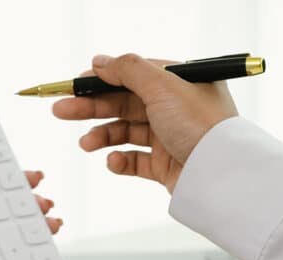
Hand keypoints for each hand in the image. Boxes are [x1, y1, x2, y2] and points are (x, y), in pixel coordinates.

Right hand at [52, 54, 237, 192]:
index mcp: (179, 83)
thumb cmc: (201, 125)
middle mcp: (175, 107)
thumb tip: (101, 61)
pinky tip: (113, 161)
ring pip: (126, 132)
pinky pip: (135, 160)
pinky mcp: (166, 164)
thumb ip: (127, 70)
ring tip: (86, 144)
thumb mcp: (162, 86)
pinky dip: (120, 160)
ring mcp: (170, 136)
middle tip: (61, 110)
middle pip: (124, 103)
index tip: (75, 84)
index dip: (102, 79)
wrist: (221, 174)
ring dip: (102, 135)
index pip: (133, 75)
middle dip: (92, 108)